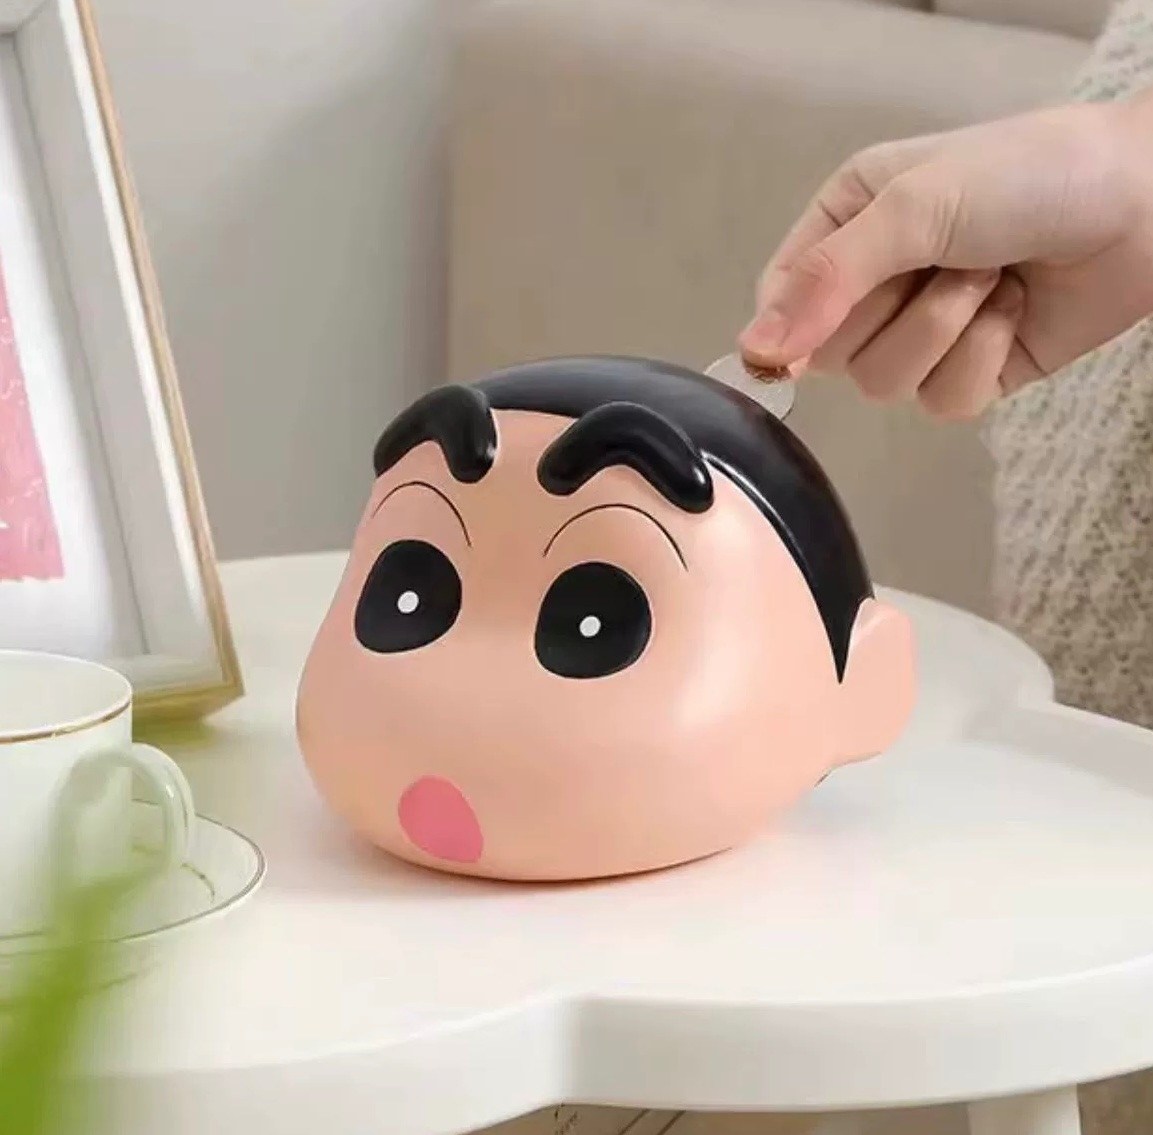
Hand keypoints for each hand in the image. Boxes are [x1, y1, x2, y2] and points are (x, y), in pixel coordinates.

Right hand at [738, 95, 1152, 418]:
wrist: (1145, 201)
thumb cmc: (1026, 175)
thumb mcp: (915, 206)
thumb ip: (829, 278)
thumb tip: (754, 351)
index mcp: (847, 227)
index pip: (781, 302)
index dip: (789, 329)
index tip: (807, 339)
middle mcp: (874, 283)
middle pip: (829, 355)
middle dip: (892, 315)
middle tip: (944, 263)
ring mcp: (921, 332)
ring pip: (883, 385)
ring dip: (943, 333)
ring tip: (990, 279)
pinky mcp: (970, 372)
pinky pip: (941, 403)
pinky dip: (979, 360)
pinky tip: (1012, 312)